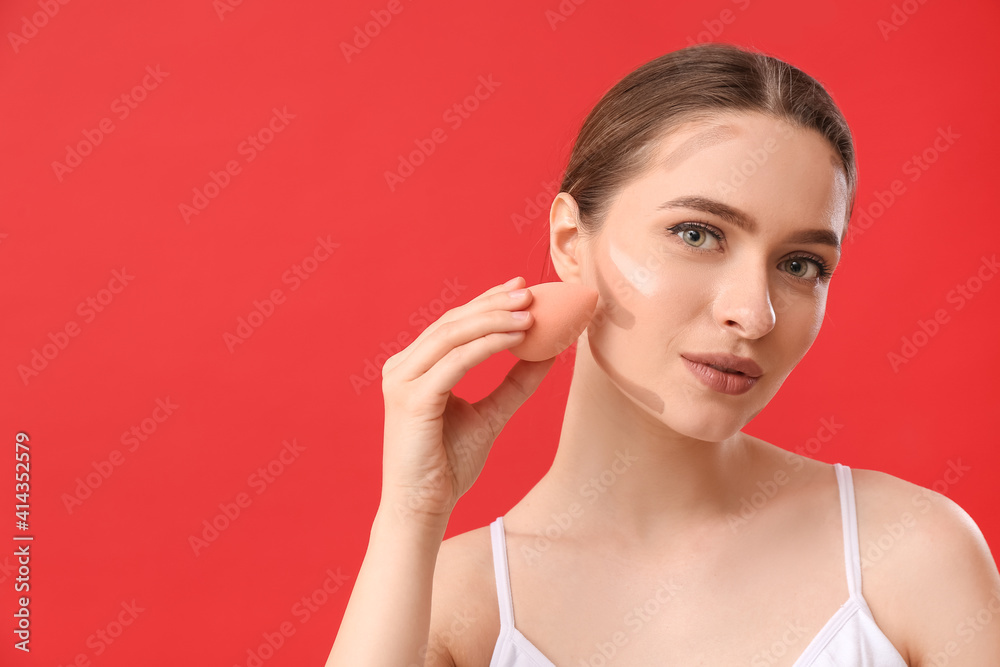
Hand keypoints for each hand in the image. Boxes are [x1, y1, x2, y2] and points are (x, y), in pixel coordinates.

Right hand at [378, 276, 556, 523]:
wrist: (424, 507)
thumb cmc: (448, 465)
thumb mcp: (490, 415)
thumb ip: (514, 384)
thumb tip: (547, 354)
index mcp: (414, 368)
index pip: (452, 324)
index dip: (486, 302)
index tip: (521, 288)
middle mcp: (402, 368)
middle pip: (452, 323)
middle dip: (492, 303)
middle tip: (529, 291)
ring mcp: (402, 381)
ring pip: (452, 335)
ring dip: (494, 319)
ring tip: (529, 312)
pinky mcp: (412, 399)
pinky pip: (455, 361)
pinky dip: (488, 346)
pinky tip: (516, 338)